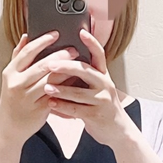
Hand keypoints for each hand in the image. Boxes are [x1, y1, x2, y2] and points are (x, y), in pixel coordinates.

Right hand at [0, 31, 78, 145]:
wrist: (9, 127)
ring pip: (51, 80)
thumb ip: (18, 57)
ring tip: (77, 64)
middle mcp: (17, 84)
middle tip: (73, 49)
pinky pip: (56, 95)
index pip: (27, 52)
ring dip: (66, 71)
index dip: (43, 41)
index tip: (56, 34)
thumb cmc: (13, 100)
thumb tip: (26, 37)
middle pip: (42, 65)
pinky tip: (75, 81)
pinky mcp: (39, 109)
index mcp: (10, 73)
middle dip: (60, 56)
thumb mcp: (11, 78)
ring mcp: (28, 98)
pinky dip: (66, 87)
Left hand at [42, 28, 132, 148]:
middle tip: (49, 64)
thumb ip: (83, 76)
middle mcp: (104, 84)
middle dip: (66, 66)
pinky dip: (62, 107)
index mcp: (103, 74)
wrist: (116, 130)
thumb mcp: (96, 87)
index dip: (91, 42)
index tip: (80, 32)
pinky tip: (50, 104)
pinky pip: (76, 110)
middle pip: (85, 70)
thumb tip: (61, 61)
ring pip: (78, 92)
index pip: (99, 54)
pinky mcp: (96, 115)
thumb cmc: (100, 106)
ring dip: (60, 90)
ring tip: (46, 87)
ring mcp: (102, 100)